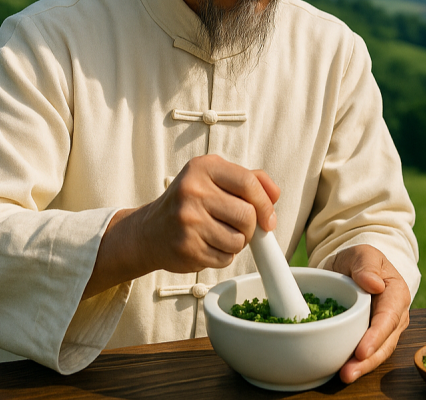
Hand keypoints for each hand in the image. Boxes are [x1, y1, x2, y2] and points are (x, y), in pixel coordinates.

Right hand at [142, 154, 279, 272]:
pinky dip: (224, 255)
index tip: (270, 219)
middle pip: (248, 215)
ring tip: (219, 234)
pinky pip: (225, 258)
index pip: (248, 183)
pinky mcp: (186, 247)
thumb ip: (249, 180)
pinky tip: (207, 245)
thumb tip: (275, 194)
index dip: (265, 203)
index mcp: (203, 168)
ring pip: (239, 240)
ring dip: (237, 242)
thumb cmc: (190, 202)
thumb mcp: (215, 179)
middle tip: (239, 227)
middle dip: (251, 226)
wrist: (150, 231)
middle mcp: (193, 191)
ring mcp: (188, 220)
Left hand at [329, 245, 410, 383]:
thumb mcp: (362, 253)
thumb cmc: (361, 260)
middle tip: (348, 372)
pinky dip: (356, 363)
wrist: (353, 267)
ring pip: (378, 352)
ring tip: (344, 375)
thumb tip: (374, 284)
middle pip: (386, 341)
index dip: (377, 335)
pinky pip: (367, 353)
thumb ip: (366, 265)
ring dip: (362, 366)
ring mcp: (385, 329)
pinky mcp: (372, 337)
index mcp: (397, 292)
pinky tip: (342, 370)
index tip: (362, 350)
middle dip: (369, 359)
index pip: (389, 317)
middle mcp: (396, 314)